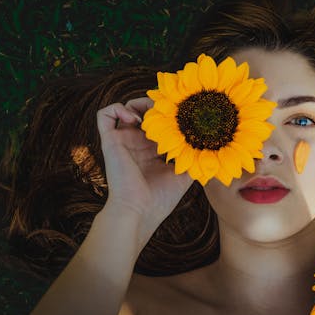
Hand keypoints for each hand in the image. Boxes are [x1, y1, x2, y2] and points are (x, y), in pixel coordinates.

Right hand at [97, 97, 192, 232]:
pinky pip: (104, 114)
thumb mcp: (185, 175)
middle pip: (143, 111)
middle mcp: (138, 143)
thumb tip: (210, 144)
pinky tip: (135, 119)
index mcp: (153, 149)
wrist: (139, 211)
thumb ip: (194, 158)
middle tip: (168, 107)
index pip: (159, 122)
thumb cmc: (161, 199)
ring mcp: (123, 140)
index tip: (181, 112)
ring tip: (152, 114)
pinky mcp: (110, 141)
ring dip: (138, 103)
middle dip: (156, 105)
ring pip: (125, 108)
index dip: (168, 113)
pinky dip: (117, 108)